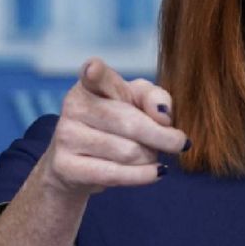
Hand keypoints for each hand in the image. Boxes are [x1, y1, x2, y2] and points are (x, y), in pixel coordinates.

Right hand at [37, 57, 187, 197]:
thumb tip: (163, 115)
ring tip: (149, 155)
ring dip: (150, 157)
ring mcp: (66, 136)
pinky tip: (156, 173)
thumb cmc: (114, 124)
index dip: (94, 72)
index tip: (93, 69)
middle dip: (163, 137)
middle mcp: (74, 106)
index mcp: (90, 84)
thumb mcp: (136, 102)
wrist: (78, 164)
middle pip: (131, 123)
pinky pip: (114, 174)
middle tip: (179, 143)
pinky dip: (143, 176)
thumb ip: (154, 98)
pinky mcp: (65, 167)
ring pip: (128, 152)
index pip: (95, 76)